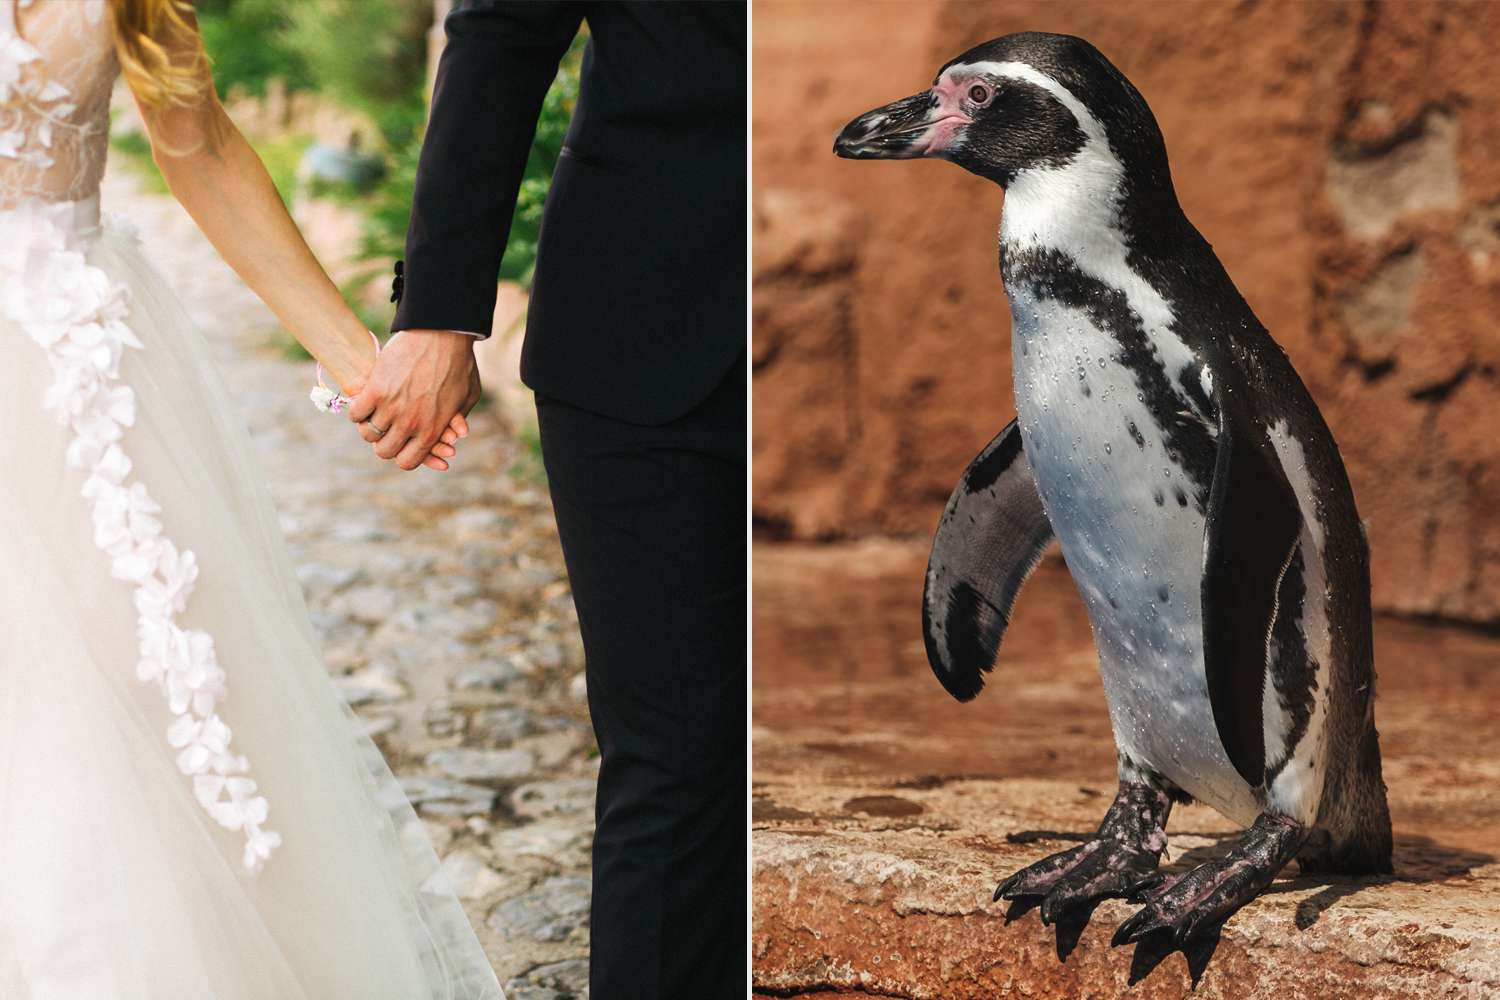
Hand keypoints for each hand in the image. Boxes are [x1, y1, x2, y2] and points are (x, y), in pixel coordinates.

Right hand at [348, 330, 481, 471]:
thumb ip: (458, 420)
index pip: (407, 462)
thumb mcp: (468, 396)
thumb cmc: (459, 362)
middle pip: (384, 451)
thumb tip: (456, 438)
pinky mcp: (375, 390)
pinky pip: (356, 413)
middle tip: (385, 429)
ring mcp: (392, 408)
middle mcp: (410, 425)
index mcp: (432, 430)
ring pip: (368, 433)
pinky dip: (357, 410)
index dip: (402, 455)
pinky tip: (363, 402)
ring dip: (369, 425)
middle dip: (384, 443)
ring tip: (373, 414)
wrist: (442, 334)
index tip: (401, 444)